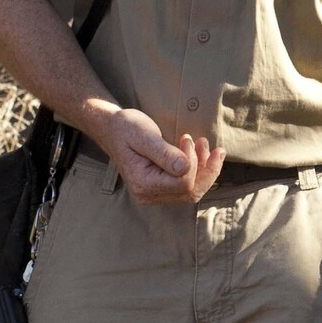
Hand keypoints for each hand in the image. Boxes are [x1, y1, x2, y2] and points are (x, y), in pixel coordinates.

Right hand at [91, 105, 223, 203]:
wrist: (113, 129)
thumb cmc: (126, 128)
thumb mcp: (144, 135)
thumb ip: (164, 152)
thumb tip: (185, 167)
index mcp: (143, 183)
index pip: (183, 183)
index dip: (193, 162)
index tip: (187, 139)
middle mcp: (148, 195)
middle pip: (191, 192)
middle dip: (207, 170)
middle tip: (208, 145)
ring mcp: (155, 194)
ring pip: (192, 192)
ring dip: (206, 170)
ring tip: (208, 147)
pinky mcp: (161, 188)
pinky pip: (187, 187)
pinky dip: (199, 172)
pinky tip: (204, 155)